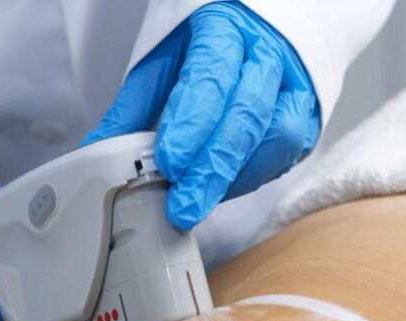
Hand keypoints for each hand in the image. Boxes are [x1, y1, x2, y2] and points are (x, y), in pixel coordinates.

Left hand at [84, 1, 320, 229]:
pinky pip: (288, 153)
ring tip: (201, 201)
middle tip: (183, 206)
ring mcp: (293, 85)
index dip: (191, 124)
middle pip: (246, 114)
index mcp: (225, 29)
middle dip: (212, 167)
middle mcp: (266, 55)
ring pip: (278, 136)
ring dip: (237, 177)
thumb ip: (134, 107)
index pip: (211, 76)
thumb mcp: (162, 61)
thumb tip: (97, 153)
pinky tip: (225, 189)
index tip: (169, 164)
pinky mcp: (308, 115)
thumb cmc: (205, 45)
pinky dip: (254, 177)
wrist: (260, 28)